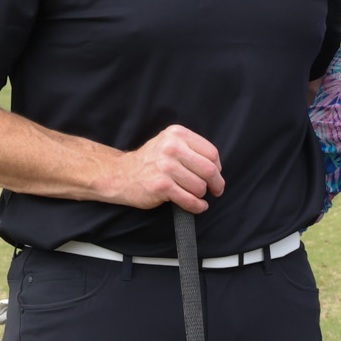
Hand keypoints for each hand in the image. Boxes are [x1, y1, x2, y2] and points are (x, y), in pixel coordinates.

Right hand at [103, 124, 223, 210]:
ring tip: (194, 195)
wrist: (122, 174)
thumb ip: (191, 149)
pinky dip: (197, 206)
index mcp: (177, 134)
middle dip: (217, 184)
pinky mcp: (161, 186)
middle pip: (209, 170)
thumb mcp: (169, 143)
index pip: (211, 152)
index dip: (218, 167)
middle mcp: (172, 148)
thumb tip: (217, 168)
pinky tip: (197, 206)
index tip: (216, 175)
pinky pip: (190, 200)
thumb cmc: (150, 162)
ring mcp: (166, 167)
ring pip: (200, 187)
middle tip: (216, 190)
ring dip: (201, 195)